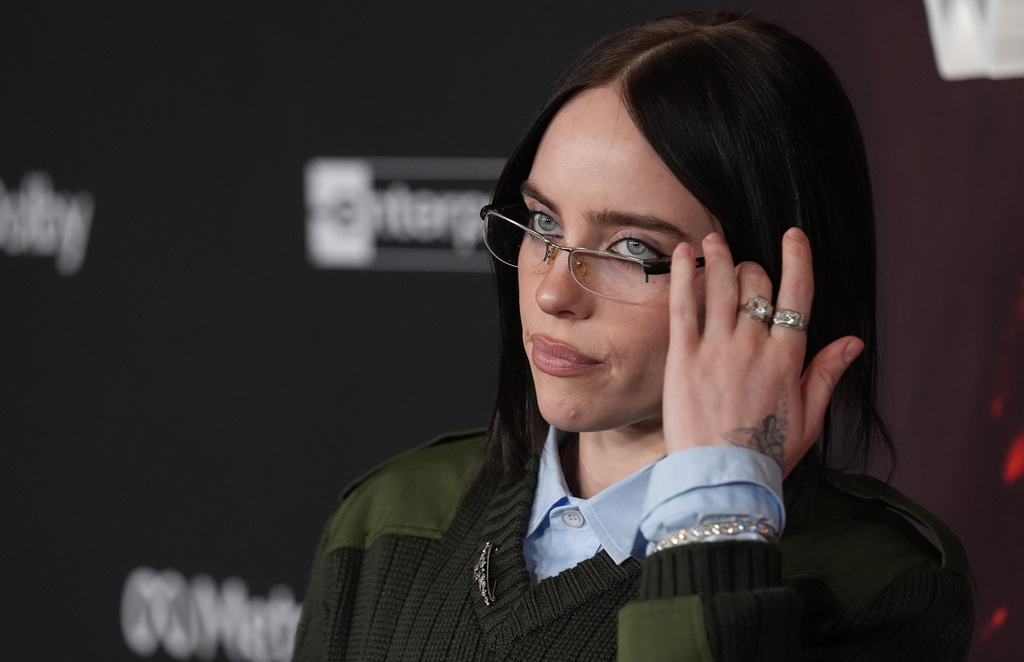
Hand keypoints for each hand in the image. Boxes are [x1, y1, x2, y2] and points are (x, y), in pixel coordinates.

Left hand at [662, 227, 863, 476]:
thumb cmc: (767, 453)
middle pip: (757, 285)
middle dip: (753, 268)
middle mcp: (754, 345)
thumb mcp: (809, 417)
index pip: (797, 295)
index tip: (793, 237)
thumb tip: (853, 341)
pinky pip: (684, 306)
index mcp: (787, 357)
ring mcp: (717, 348)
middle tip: (744, 268)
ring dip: (719, 256)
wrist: (722, 478)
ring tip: (712, 239)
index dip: (797, 260)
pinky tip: (682, 255)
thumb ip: (827, 373)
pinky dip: (684, 276)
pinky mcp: (684, 357)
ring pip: (722, 287)